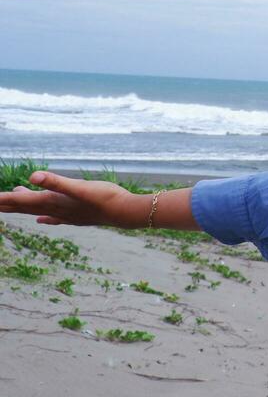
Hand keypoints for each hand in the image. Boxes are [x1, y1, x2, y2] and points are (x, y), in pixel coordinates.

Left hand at [0, 171, 149, 226]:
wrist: (125, 212)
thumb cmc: (104, 197)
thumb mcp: (80, 186)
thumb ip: (56, 181)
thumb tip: (32, 176)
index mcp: (53, 201)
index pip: (20, 201)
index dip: (3, 199)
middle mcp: (55, 210)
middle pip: (24, 208)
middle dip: (6, 204)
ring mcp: (65, 215)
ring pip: (37, 210)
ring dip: (22, 206)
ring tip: (11, 201)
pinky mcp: (76, 215)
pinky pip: (54, 217)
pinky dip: (44, 217)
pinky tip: (42, 220)